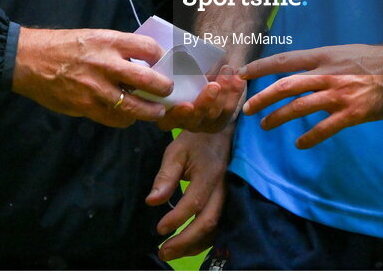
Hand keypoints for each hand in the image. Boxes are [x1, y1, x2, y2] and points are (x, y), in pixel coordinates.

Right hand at [11, 27, 171, 127]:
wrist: (30, 60)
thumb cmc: (63, 45)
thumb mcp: (93, 37)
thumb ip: (116, 49)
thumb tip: (139, 62)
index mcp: (110, 41)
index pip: (148, 47)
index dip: (160, 56)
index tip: (162, 63)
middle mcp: (106, 64)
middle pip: (148, 80)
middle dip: (163, 88)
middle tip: (168, 91)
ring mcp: (96, 88)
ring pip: (134, 106)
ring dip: (149, 111)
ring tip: (156, 112)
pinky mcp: (85, 106)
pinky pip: (114, 118)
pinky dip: (124, 120)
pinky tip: (128, 117)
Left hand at [146, 127, 232, 261]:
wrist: (223, 131)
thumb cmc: (196, 140)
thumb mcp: (176, 151)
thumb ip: (165, 177)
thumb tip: (151, 202)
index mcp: (209, 174)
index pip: (193, 203)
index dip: (176, 219)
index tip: (159, 229)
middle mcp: (223, 188)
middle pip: (208, 222)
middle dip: (185, 241)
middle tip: (163, 251)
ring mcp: (230, 196)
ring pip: (216, 228)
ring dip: (195, 245)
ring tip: (173, 251)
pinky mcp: (230, 201)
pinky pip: (220, 225)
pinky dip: (205, 239)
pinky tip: (190, 245)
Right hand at [156, 65, 245, 131]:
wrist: (201, 72)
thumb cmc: (182, 70)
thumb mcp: (175, 69)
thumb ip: (175, 69)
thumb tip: (175, 58)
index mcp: (166, 114)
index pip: (169, 119)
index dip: (178, 114)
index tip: (187, 105)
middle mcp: (184, 122)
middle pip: (195, 118)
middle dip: (206, 102)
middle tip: (214, 85)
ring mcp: (203, 124)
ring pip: (215, 114)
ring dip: (224, 92)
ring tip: (228, 71)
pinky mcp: (220, 121)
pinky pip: (229, 111)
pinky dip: (235, 93)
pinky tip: (239, 79)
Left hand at [240, 44, 382, 148]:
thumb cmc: (374, 60)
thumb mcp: (343, 52)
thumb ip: (323, 61)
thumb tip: (304, 69)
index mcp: (323, 56)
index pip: (285, 60)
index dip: (262, 67)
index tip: (244, 74)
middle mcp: (327, 73)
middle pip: (287, 85)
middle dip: (263, 97)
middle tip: (247, 109)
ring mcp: (339, 94)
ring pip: (300, 106)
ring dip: (279, 117)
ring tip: (265, 125)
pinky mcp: (352, 113)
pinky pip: (325, 127)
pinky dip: (310, 136)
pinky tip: (300, 144)